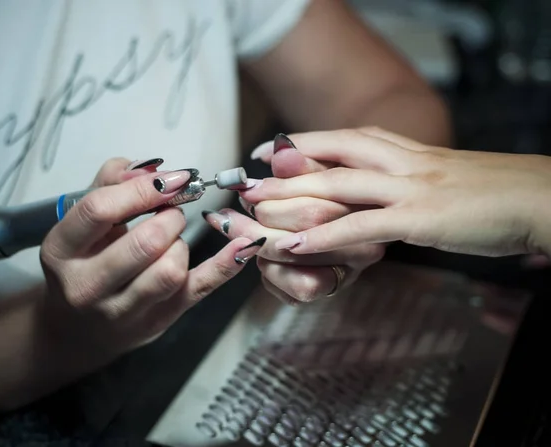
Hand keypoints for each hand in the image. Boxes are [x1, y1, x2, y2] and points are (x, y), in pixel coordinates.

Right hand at [39, 157, 261, 358]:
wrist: (75, 328)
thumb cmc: (81, 263)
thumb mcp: (79, 221)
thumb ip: (111, 183)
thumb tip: (153, 168)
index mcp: (61, 251)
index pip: (100, 210)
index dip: (141, 188)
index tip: (170, 179)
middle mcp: (87, 287)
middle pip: (145, 242)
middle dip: (169, 218)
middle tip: (171, 212)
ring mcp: (123, 311)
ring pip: (171, 270)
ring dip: (181, 243)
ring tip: (171, 239)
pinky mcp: (157, 322)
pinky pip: (198, 290)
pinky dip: (225, 266)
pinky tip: (243, 245)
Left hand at [203, 134, 384, 304]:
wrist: (342, 247)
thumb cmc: (326, 204)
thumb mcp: (319, 177)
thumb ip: (298, 165)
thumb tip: (279, 148)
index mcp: (363, 206)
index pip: (318, 196)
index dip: (274, 191)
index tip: (246, 188)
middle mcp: (364, 241)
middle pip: (306, 225)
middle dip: (260, 216)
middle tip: (232, 213)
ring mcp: (351, 269)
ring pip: (296, 258)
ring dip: (260, 245)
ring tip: (245, 233)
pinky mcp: (333, 290)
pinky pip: (297, 287)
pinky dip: (272, 273)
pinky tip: (264, 260)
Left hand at [242, 128, 550, 258]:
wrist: (540, 198)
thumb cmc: (493, 193)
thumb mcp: (443, 177)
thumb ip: (408, 179)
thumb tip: (381, 193)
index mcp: (408, 150)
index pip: (346, 137)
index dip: (306, 142)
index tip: (273, 148)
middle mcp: (404, 160)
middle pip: (333, 155)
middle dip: (285, 165)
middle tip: (247, 176)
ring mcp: (411, 187)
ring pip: (339, 185)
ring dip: (292, 195)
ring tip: (255, 206)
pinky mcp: (421, 217)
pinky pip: (361, 226)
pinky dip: (323, 235)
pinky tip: (293, 244)